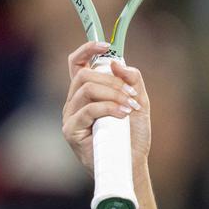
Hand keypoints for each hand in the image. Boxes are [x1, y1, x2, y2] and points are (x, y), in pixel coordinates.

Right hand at [62, 41, 151, 174]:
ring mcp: (70, 116)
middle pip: (84, 75)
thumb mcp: (138, 101)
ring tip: (130, 107)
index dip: (87, 50)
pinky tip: (123, 115)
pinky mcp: (71, 130)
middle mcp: (74, 101)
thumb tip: (116, 62)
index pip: (77, 64)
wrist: (131, 163)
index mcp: (87, 92)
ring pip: (87, 89)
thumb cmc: (132, 135)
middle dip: (112, 81)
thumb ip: (132, 80)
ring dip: (114, 94)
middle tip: (131, 94)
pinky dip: (109, 108)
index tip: (106, 45)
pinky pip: (88, 110)